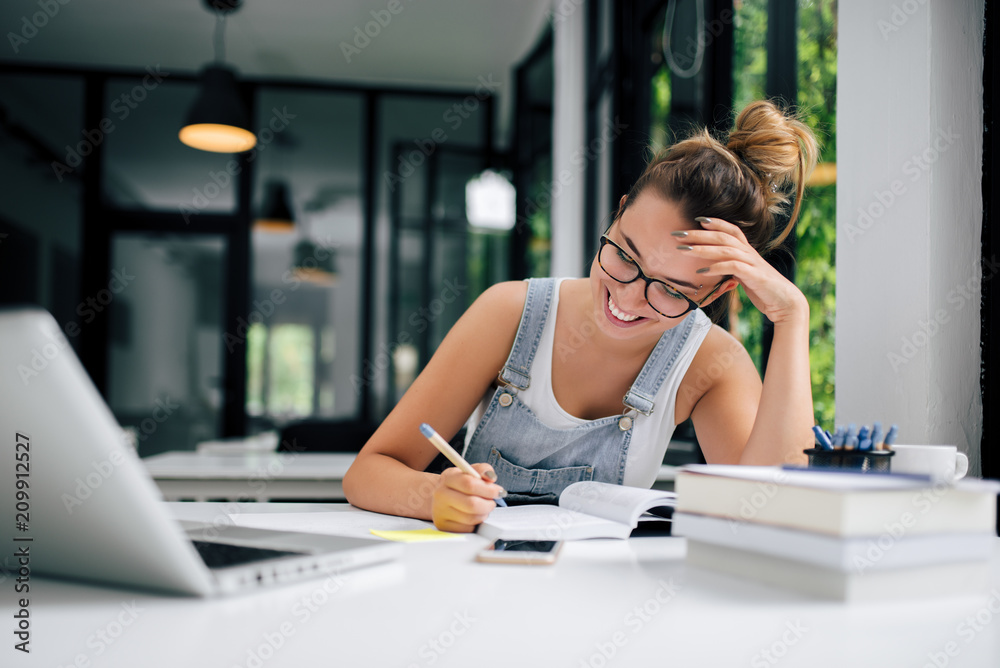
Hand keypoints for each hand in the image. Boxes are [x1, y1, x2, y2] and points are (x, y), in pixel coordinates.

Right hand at [431, 463, 505, 532]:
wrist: (441, 496)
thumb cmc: (459, 484)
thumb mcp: (469, 471)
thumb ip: (483, 470)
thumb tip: (491, 477)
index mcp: (448, 478)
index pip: (469, 484)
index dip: (488, 489)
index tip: (498, 491)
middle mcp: (441, 495)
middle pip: (471, 504)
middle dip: (488, 504)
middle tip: (492, 502)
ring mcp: (440, 512)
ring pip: (471, 518)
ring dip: (484, 514)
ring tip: (484, 508)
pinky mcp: (443, 525)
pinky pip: (467, 528)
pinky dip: (476, 523)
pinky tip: (475, 515)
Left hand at [683, 217, 807, 324]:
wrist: (784, 302)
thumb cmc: (762, 289)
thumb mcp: (744, 275)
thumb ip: (731, 267)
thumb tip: (713, 265)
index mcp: (747, 250)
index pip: (731, 230)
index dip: (715, 222)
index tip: (696, 219)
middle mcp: (749, 253)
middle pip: (722, 236)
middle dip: (699, 234)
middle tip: (678, 234)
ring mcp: (752, 263)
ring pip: (725, 249)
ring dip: (702, 249)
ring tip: (684, 250)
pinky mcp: (754, 276)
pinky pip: (733, 267)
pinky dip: (716, 267)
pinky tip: (702, 271)